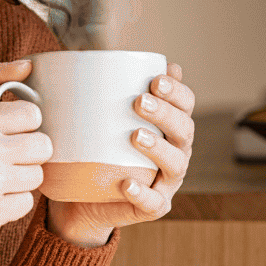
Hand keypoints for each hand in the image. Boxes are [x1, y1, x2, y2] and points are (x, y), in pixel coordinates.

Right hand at [0, 59, 53, 265]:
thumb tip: (28, 65)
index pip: (32, 114)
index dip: (23, 126)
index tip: (7, 134)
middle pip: (42, 146)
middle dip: (28, 154)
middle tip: (4, 159)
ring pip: (37, 176)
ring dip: (20, 180)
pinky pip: (27, 203)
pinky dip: (12, 204)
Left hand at [45, 63, 195, 246]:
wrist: (82, 198)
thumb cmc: (93, 148)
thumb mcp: (94, 118)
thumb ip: (96, 91)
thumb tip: (80, 57)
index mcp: (168, 125)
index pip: (185, 103)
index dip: (177, 91)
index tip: (155, 79)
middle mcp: (175, 151)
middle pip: (184, 130)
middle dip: (165, 113)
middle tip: (139, 101)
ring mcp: (166, 181)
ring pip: (175, 164)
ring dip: (158, 148)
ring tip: (134, 136)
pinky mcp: (152, 207)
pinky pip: (153, 203)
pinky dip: (142, 193)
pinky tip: (127, 183)